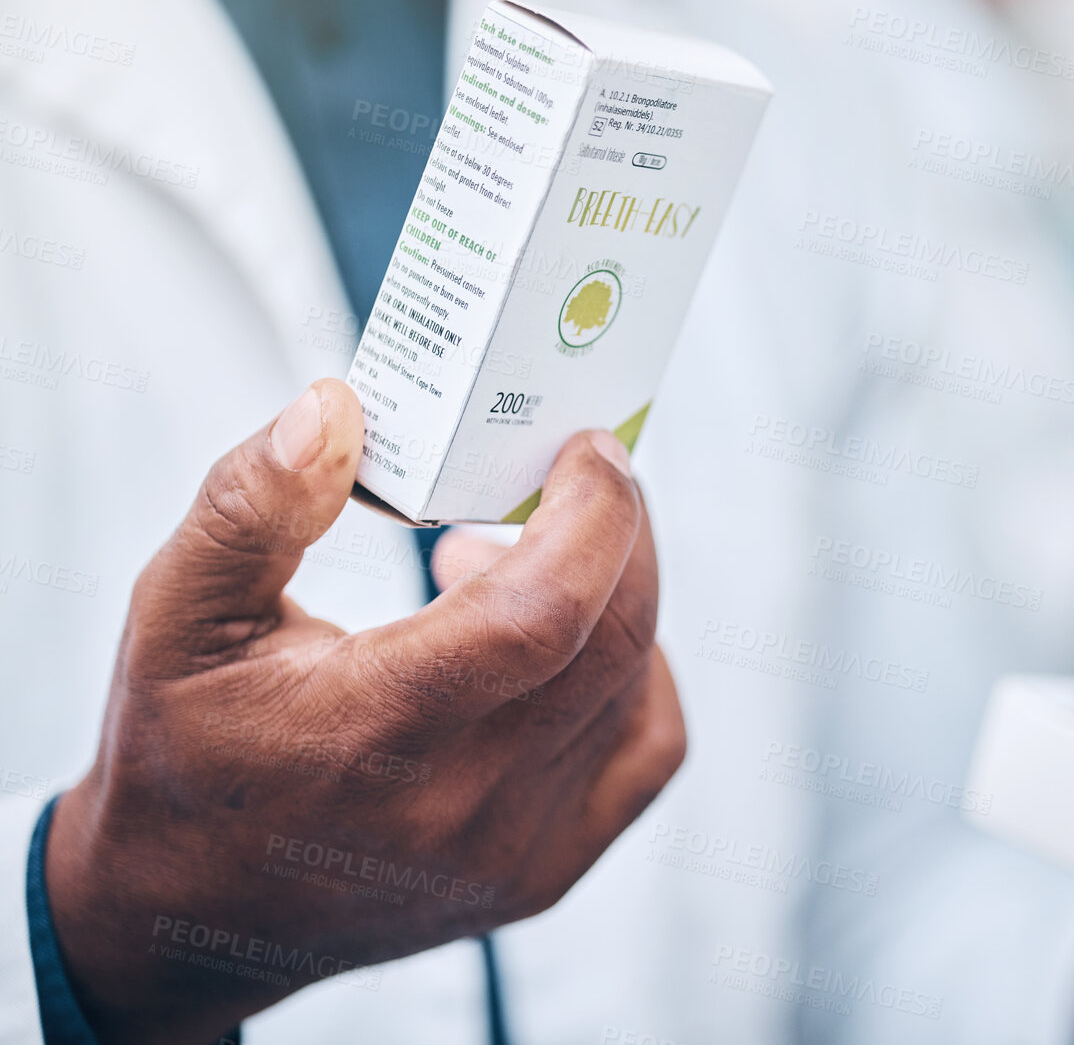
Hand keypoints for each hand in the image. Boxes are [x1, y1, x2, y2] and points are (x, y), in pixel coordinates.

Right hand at [45, 380, 685, 1044]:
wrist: (188, 913)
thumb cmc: (186, 754)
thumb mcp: (177, 615)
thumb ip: (252, 506)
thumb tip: (335, 410)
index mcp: (372, 733)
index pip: (543, 613)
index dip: (593, 515)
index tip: (586, 448)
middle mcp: (461, 806)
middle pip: (611, 642)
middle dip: (619, 532)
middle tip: (577, 474)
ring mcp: (514, 851)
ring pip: (634, 689)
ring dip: (613, 595)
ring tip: (517, 559)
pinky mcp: (543, 872)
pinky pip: (647, 752)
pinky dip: (638, 675)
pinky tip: (572, 642)